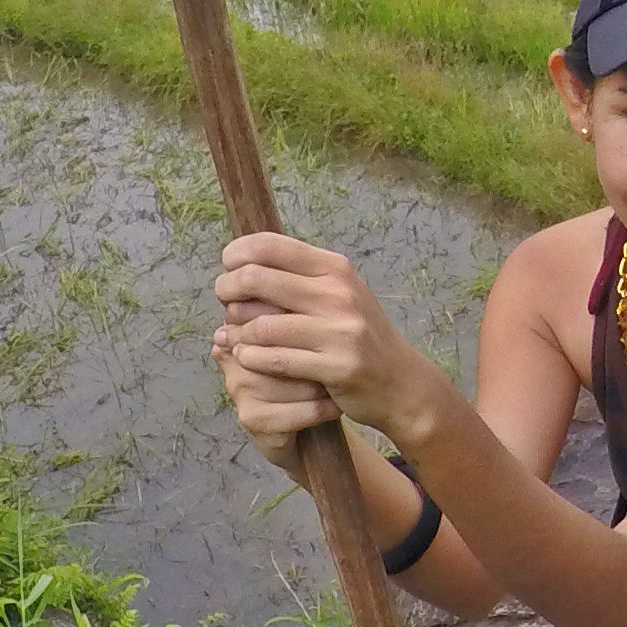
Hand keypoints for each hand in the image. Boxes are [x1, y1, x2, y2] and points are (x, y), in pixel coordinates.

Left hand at [209, 235, 450, 453]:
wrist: (400, 381)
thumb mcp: (337, 295)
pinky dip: (252, 359)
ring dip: (238, 333)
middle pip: (256, 279)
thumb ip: (297, 278)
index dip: (236, 254)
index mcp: (335, 269)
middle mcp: (339, 293)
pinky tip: (248, 359)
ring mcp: (340, 331)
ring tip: (236, 338)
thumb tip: (239, 264)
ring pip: (260, 325)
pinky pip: (275, 360)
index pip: (270, 245)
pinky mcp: (336, 367)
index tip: (228, 268)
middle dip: (227, 290)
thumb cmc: (357, 335)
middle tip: (225, 303)